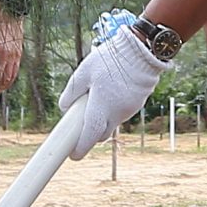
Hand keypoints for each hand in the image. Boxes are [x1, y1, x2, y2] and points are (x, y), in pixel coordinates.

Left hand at [57, 25, 164, 160]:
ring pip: (113, 122)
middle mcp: (117, 113)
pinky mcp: (138, 104)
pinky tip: (111, 91)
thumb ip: (72, 92)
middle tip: (81, 122)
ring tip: (98, 95)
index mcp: (102, 106)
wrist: (142, 51)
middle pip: (102, 133)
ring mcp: (129, 110)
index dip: (80, 148)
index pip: (90, 135)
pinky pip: (122, 113)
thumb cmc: (110, 59)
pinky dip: (114, 109)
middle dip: (91, 133)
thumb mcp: (83, 72)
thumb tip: (64, 108)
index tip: (73, 155)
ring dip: (103, 117)